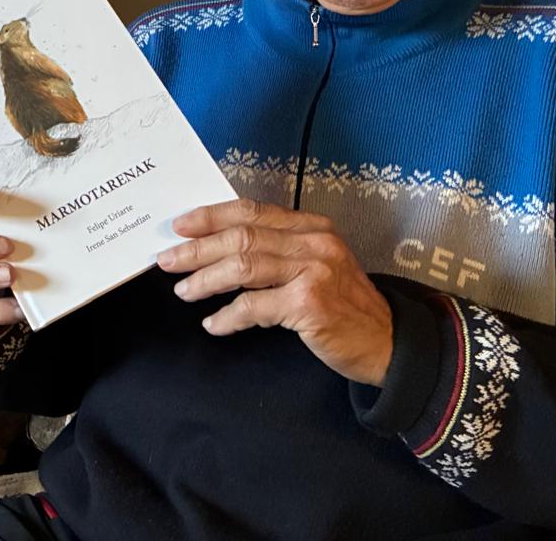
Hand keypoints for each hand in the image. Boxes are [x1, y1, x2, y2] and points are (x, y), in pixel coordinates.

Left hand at [157, 198, 392, 385]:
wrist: (388, 343)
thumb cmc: (342, 305)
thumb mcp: (315, 264)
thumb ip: (277, 250)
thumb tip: (215, 246)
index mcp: (311, 226)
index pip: (251, 211)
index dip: (210, 216)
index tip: (179, 226)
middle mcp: (314, 242)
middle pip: (240, 237)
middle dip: (197, 249)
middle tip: (167, 261)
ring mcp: (314, 271)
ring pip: (242, 266)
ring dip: (205, 280)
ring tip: (184, 291)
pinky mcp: (310, 304)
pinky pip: (254, 306)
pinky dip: (228, 317)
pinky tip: (214, 324)